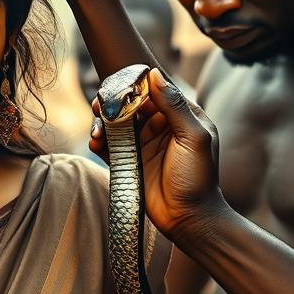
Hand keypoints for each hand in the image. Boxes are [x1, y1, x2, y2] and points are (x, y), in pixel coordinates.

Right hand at [90, 69, 222, 242]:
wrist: (189, 219)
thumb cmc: (198, 178)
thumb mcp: (193, 137)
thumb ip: (174, 106)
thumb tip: (154, 74)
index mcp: (181, 116)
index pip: (155, 91)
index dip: (134, 86)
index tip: (117, 86)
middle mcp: (161, 127)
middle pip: (131, 106)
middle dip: (113, 104)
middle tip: (99, 105)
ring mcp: (144, 145)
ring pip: (117, 125)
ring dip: (103, 124)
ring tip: (96, 130)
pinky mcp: (130, 162)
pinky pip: (110, 147)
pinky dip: (100, 142)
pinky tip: (95, 143)